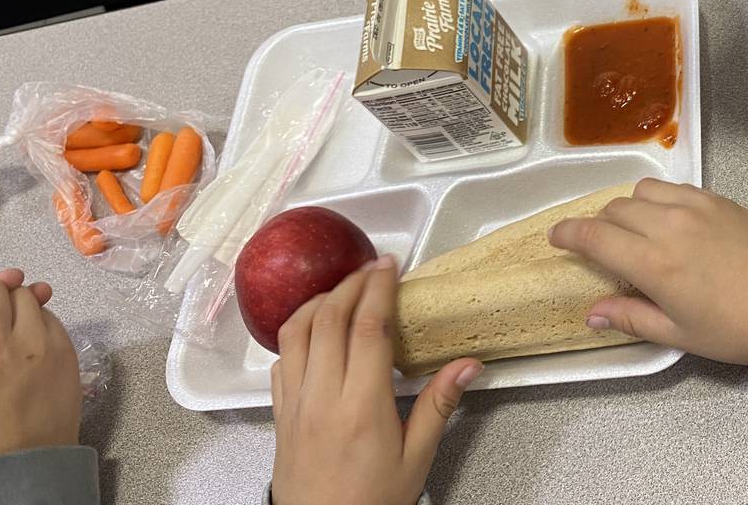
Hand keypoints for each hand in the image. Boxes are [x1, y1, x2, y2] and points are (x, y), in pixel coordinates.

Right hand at [0, 268, 79, 464]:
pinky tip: (27, 339)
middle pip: (2, 291)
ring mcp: (43, 347)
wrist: (15, 470)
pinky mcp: (68, 356)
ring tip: (4, 325)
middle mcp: (8, 344)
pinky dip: (39, 320)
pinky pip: (53, 319)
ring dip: (16, 305)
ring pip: (30, 300)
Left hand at [271, 256, 481, 504]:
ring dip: (320, 300)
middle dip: (351, 283)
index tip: (390, 266)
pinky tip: (316, 330)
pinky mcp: (280, 414)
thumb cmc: (370, 503)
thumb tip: (467, 366)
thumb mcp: (416, 458)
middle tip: (372, 268)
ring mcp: (295, 404)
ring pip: (296, 331)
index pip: (368, 329)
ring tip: (343, 289)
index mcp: (362, 407)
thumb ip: (438, 405)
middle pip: (329, 318)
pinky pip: (281, 358)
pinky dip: (297, 332)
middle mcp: (322, 398)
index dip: (379, 289)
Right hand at [548, 180, 747, 364]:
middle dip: (598, 226)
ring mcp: (693, 206)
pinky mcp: (716, 198)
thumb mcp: (679, 335)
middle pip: (614, 210)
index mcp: (653, 262)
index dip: (568, 234)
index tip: (555, 237)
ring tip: (633, 230)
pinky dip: (657, 199)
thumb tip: (593, 312)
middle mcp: (667, 225)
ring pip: (641, 192)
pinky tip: (665, 220)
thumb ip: (632, 318)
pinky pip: (672, 188)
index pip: (594, 237)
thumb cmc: (735, 327)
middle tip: (599, 247)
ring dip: (627, 208)